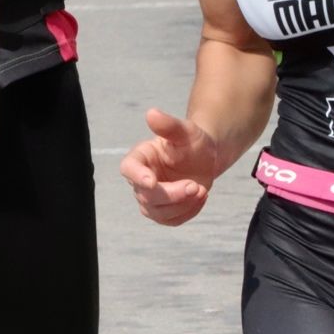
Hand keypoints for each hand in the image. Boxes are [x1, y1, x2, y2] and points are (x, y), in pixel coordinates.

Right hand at [120, 108, 217, 225]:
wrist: (204, 158)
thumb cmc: (191, 141)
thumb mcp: (185, 130)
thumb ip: (168, 125)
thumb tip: (151, 113)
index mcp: (141, 157)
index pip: (129, 168)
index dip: (137, 176)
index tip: (152, 182)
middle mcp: (141, 179)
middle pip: (146, 195)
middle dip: (172, 194)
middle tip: (196, 186)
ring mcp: (151, 198)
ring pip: (158, 212)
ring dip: (182, 205)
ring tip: (202, 190)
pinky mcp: (164, 211)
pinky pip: (172, 220)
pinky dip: (188, 211)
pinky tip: (201, 196)